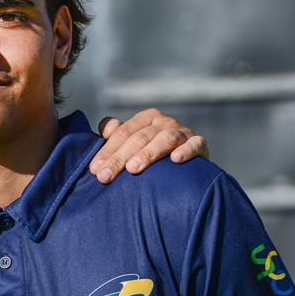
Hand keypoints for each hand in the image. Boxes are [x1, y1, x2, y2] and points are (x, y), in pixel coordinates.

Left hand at [90, 108, 208, 183]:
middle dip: (120, 158)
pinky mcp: (200, 143)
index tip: (95, 170)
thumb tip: (106, 129)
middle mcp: (164, 122)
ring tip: (133, 169)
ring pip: (164, 139)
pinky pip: (195, 144)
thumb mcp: (133, 142)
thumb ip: (117, 135)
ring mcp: (183, 131)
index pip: (122, 133)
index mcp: (146, 118)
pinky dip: (186, 150)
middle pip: (139, 138)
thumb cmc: (152, 153)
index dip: (107, 151)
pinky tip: (176, 160)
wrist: (188, 165)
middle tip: (105, 176)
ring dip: (148, 153)